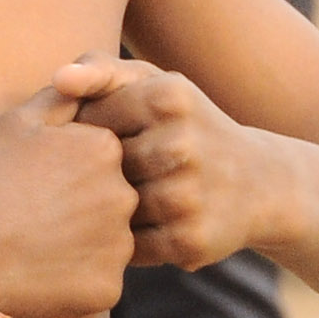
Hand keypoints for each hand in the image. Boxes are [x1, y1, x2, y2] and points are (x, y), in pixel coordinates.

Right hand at [0, 64, 138, 317]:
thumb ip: (61, 96)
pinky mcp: (109, 288)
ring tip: (40, 243)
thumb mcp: (16, 122)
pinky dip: (79, 279)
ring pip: (111, 240)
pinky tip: (45, 271)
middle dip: (85, 205)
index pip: (105, 156)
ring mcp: (120, 246)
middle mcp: (125, 195)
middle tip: (39, 215)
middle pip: (114, 197)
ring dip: (85, 242)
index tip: (41, 182)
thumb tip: (86, 81)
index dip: (72, 168)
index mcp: (107, 149)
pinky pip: (101, 279)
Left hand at [70, 61, 291, 270]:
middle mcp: (182, 145)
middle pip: (97, 166)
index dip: (90, 134)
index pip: (90, 119)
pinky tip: (146, 226)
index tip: (114, 138)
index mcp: (169, 96)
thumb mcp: (153, 85)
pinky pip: (125, 247)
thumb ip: (101, 70)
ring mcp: (187, 196)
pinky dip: (126, 241)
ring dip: (108, 209)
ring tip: (133, 200)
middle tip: (126, 173)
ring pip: (107, 208)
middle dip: (99, 173)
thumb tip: (58, 80)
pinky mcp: (189, 241)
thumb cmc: (185, 125)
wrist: (260, 183)